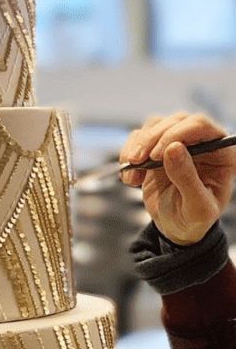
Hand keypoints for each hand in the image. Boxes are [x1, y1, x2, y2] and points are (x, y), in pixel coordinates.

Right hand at [120, 112, 235, 244]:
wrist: (175, 228)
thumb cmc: (193, 220)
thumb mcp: (197, 208)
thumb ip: (188, 178)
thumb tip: (173, 148)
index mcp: (220, 152)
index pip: (200, 125)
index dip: (176, 134)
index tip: (157, 156)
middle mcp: (201, 142)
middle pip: (175, 121)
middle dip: (152, 139)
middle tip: (137, 162)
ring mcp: (177, 142)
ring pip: (155, 125)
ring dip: (138, 146)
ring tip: (133, 175)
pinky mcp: (156, 148)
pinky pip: (138, 138)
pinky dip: (128, 154)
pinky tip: (130, 178)